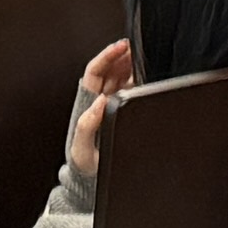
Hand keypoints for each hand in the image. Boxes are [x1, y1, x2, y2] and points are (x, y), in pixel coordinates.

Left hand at [62, 34, 134, 183]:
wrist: (92, 181)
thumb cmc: (85, 165)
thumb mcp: (81, 148)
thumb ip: (87, 125)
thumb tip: (100, 102)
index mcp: (87, 104)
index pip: (95, 71)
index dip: (107, 56)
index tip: (121, 46)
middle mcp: (98, 101)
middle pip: (109, 69)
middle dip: (122, 55)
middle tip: (136, 46)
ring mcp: (110, 106)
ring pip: (120, 77)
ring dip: (130, 64)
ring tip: (142, 55)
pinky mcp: (122, 114)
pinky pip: (130, 90)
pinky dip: (138, 79)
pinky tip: (147, 75)